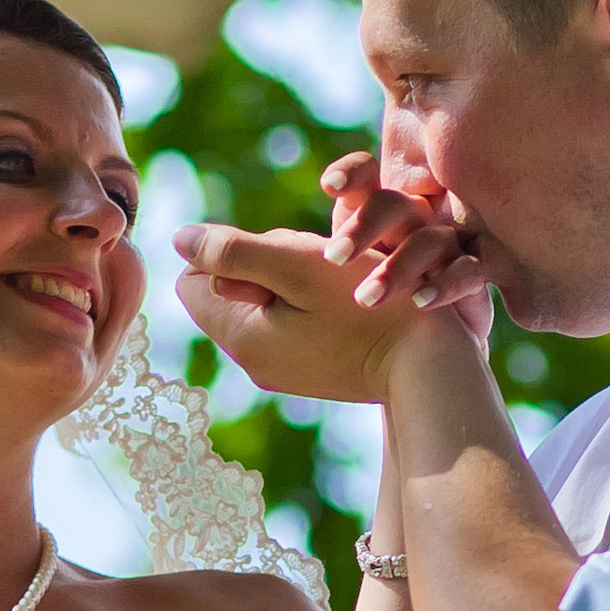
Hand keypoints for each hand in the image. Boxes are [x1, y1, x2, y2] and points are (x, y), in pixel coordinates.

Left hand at [174, 196, 491, 400]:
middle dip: (265, 263)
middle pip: (231, 289)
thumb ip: (232, 251)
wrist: (429, 365)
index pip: (192, 281)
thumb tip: (180, 239)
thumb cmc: (365, 305)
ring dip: (295, 280)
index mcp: (240, 335)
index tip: (278, 252)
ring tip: (339, 284)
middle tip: (316, 267)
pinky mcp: (318, 371)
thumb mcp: (294, 264)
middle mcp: (255, 361)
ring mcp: (287, 370)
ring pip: (268, 302)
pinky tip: (351, 304)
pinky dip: (317, 303)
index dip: (229, 251)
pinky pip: (298, 322)